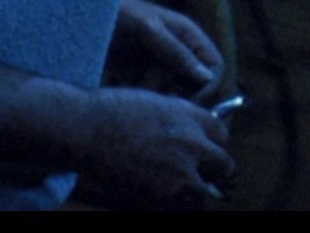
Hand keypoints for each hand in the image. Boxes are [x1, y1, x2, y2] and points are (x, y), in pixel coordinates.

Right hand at [76, 87, 234, 208]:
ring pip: (203, 193)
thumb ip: (177, 118)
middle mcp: (192, 144)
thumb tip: (188, 134)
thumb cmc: (110, 111)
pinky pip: (180, 206)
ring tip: (175, 189)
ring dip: (193, 192)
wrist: (85, 130)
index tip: (204, 151)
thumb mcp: (153, 103)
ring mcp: (180, 172)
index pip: (221, 134)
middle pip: (224, 165)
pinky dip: (172, 204)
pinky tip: (156, 195)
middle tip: (199, 174)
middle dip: (214, 170)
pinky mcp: (163, 195)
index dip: (212, 144)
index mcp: (190, 116)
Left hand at [109, 0, 223, 100]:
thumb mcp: (147, 30)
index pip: (215, 67)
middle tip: (155, 94)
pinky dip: (143, 98)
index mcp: (188, 36)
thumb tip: (207, 77)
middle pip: (195, 86)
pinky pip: (153, 96)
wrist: (81, 16)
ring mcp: (159, 65)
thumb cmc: (116, 13)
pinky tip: (126, 91)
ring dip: (158, 97)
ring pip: (173, 94)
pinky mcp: (140, 77)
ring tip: (136, 89)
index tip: (186, 99)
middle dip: (178, 93)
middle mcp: (178, 52)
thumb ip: (176, 52)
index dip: (207, 86)